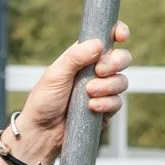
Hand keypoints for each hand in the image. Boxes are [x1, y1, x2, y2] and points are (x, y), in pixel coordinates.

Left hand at [2, 23, 130, 164]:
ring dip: (108, 86)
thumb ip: (75, 57)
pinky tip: (92, 107)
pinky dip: (107, 104)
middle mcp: (95, 71)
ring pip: (122, 81)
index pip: (106, 38)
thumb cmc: (43, 101)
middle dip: (116, 63)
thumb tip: (98, 44)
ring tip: (88, 93)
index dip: (118, 32)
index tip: (122, 36)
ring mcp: (102, 90)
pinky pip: (118, 102)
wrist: (42, 132)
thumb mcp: (55, 74)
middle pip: (122, 59)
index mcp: (83, 57)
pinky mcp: (106, 109)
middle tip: (100, 71)